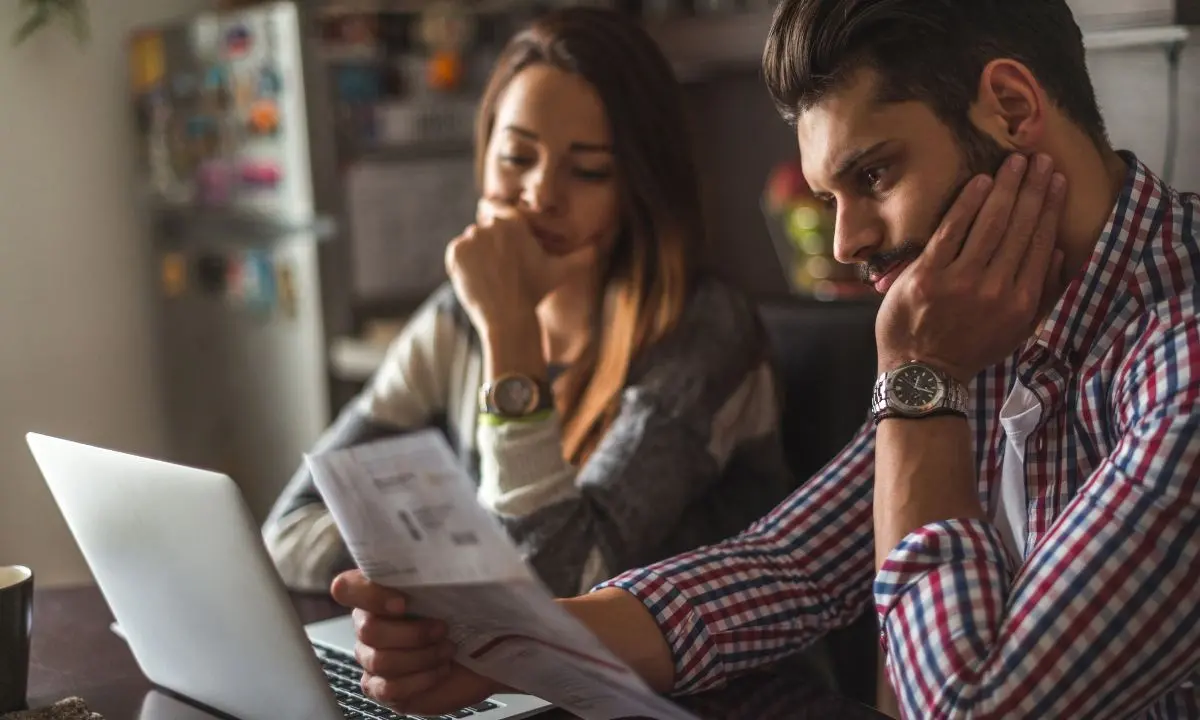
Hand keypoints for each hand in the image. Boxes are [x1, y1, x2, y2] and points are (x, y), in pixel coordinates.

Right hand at [330, 570, 500, 714]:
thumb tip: (458, 554)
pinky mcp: (383, 687)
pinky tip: (440, 670)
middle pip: (368, 630)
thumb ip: (442, 571)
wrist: (482, 650)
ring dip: (422, 657)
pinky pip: (389, 688)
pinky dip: (421, 680)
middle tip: (443, 628)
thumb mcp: (457, 585)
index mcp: (378, 592)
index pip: (347, 588)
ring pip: (381, 661)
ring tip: (448, 649)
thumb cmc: (465, 612)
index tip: (402, 602)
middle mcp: (368, 623)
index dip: (369, 595)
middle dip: (413, 633)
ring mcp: (372, 657)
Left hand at [445, 200, 597, 335]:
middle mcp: (492, 225)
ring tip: (489, 279)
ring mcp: (472, 237)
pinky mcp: (456, 251)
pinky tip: (477, 280)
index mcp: (515, 222)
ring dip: (476, 256)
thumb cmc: (536, 293)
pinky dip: (462, 265)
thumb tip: (600, 246)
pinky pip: (456, 253)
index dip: (502, 239)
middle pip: (486, 232)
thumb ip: (581, 257)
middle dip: (490, 249)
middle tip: (499, 274)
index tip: (504, 257)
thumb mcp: (561, 273)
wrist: (508, 316)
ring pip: (471, 242)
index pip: (501, 218)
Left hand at [876, 153, 1067, 382]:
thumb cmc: (969, 350)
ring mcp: (959, 280)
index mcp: (1019, 301)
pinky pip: (951, 230)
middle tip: (1040, 159)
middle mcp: (994, 288)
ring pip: (990, 223)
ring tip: (1016, 161)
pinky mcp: (927, 275)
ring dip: (1006, 187)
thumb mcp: (1015, 331)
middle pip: (1019, 226)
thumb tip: (1057, 253)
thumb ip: (1038, 293)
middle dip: (1032, 188)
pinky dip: (968, 203)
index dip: (1050, 208)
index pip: (1040, 243)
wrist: (922, 373)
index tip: (1057, 181)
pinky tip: (981, 181)